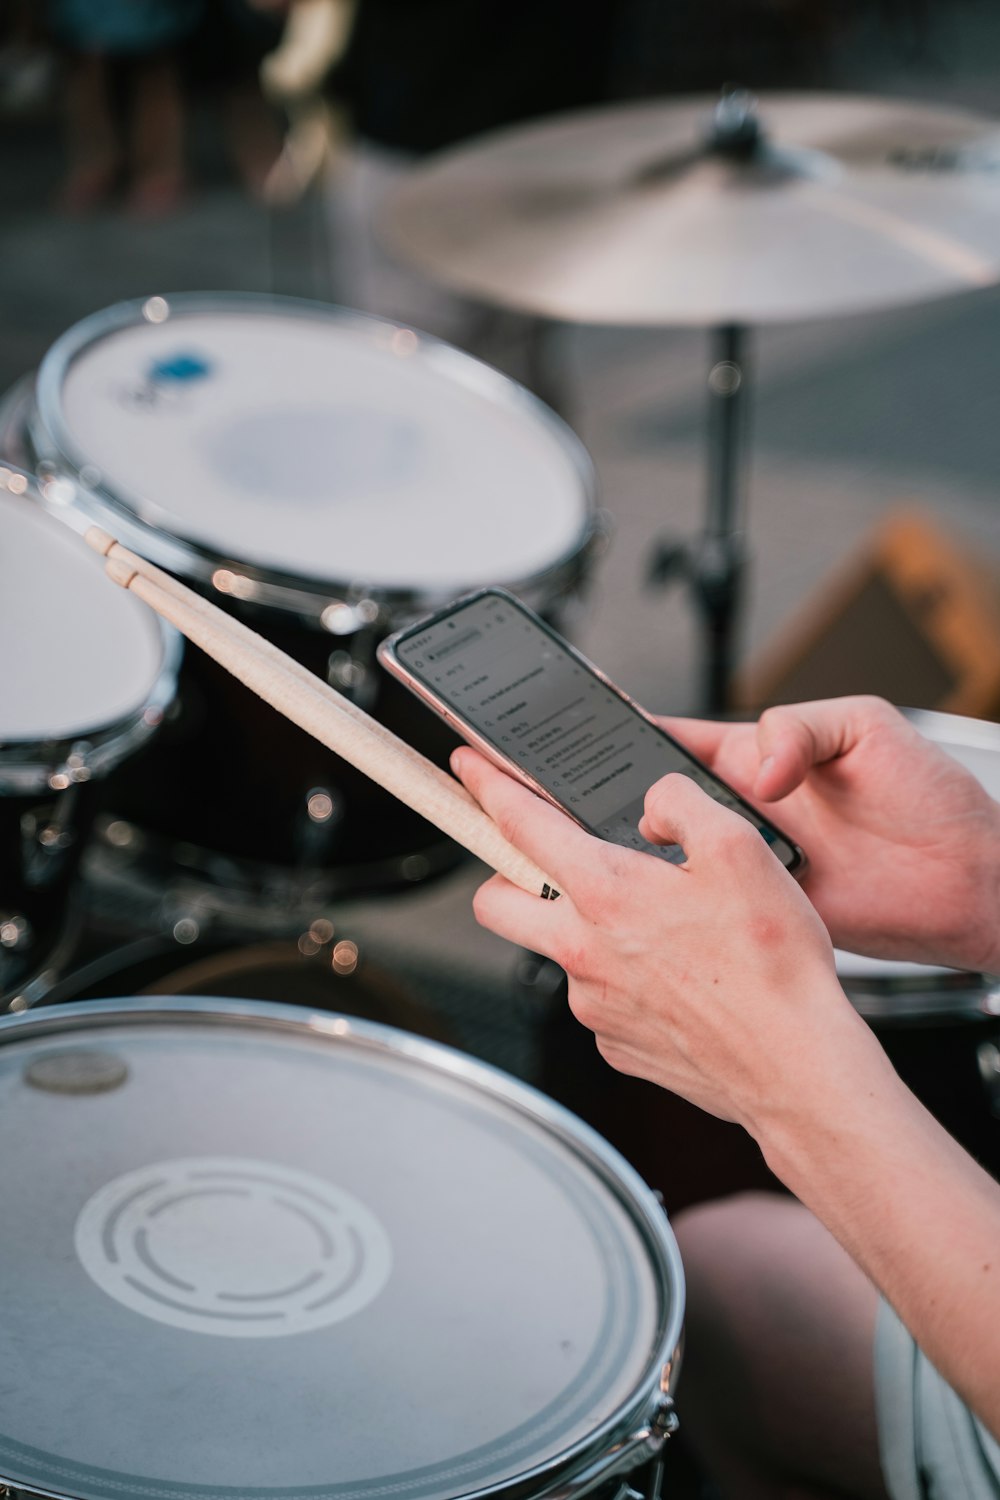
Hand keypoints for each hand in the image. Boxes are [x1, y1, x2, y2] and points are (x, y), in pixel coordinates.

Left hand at [451, 747, 880, 1136]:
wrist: (795, 1064)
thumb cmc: (772, 965)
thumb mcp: (738, 847)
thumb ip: (680, 804)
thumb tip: (654, 804)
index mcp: (605, 892)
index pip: (519, 824)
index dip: (487, 786)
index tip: (469, 769)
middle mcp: (583, 952)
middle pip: (497, 902)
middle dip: (507, 874)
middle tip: (550, 864)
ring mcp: (594, 1005)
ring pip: (557, 953)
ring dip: (585, 932)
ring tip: (660, 929)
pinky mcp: (615, 1045)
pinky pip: (601, 1000)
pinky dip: (625, 982)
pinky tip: (679, 978)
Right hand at [659, 696, 999, 972]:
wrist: (972, 881)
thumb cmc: (933, 799)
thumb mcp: (865, 725)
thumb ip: (799, 728)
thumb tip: (759, 769)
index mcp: (760, 757)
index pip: (679, 740)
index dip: (635, 735)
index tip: (599, 736)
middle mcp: (747, 810)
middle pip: (663, 801)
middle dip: (632, 799)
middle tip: (628, 801)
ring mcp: (752, 863)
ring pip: (679, 855)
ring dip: (663, 851)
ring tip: (664, 843)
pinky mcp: (765, 909)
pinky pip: (715, 903)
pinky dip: (696, 900)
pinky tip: (698, 887)